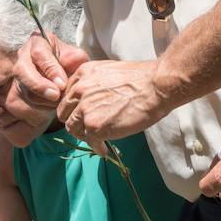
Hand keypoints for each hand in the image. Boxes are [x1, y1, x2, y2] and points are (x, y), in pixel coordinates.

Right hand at [11, 33, 90, 111]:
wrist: (62, 80)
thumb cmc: (69, 64)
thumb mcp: (75, 58)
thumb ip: (75, 58)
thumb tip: (72, 62)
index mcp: (38, 42)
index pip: (39, 53)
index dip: (50, 69)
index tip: (62, 83)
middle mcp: (24, 56)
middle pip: (22, 70)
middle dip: (39, 85)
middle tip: (56, 95)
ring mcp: (19, 74)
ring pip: (25, 89)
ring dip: (44, 98)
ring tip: (60, 100)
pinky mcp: (17, 93)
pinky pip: (26, 102)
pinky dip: (42, 106)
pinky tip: (53, 104)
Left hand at [55, 59, 169, 144]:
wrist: (155, 86)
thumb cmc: (139, 79)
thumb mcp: (108, 71)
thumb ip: (94, 83)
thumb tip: (92, 99)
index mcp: (82, 74)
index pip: (67, 95)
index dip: (73, 106)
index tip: (81, 114)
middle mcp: (79, 90)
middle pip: (64, 112)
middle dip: (74, 121)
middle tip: (85, 128)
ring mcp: (85, 109)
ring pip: (72, 128)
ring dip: (83, 135)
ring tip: (95, 139)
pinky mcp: (94, 126)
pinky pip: (89, 141)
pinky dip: (96, 147)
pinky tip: (104, 148)